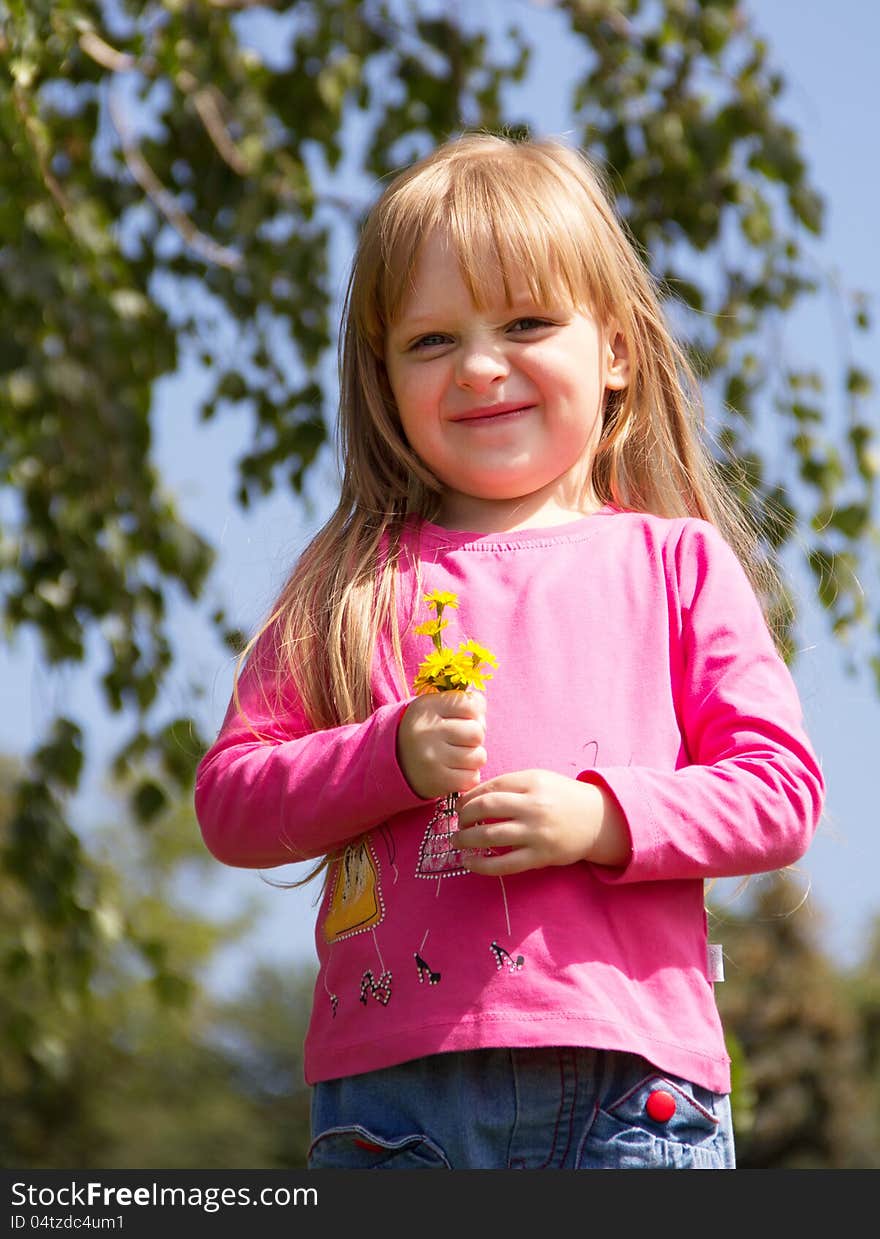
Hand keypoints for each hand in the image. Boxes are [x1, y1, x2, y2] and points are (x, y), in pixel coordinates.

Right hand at [397, 691, 486, 799]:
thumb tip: (482, 706)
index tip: (463, 719)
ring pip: (479, 757)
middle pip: (477, 732)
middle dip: (475, 738)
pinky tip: (454, 771)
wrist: (396, 763)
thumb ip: (461, 701)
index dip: (475, 713)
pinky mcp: (436, 781)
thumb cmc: (427, 731)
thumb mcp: (435, 708)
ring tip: (457, 756)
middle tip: (460, 741)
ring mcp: (430, 758)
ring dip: (473, 758)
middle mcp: (426, 731)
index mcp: (426, 707)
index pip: (472, 704)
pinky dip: (468, 776)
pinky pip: (472, 778)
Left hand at [454, 769, 630, 874]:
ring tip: (457, 841)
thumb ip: (510, 785)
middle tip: (456, 823)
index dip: (468, 798)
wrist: (597, 819)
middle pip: (485, 808)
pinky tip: (469, 863)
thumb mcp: (539, 780)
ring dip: (466, 839)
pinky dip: (482, 865)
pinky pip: (505, 864)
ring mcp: (537, 832)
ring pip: (491, 836)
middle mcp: (534, 805)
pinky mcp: (541, 856)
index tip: (459, 806)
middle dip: (463, 817)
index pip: (490, 787)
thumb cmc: (563, 797)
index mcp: (532, 782)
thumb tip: (472, 797)